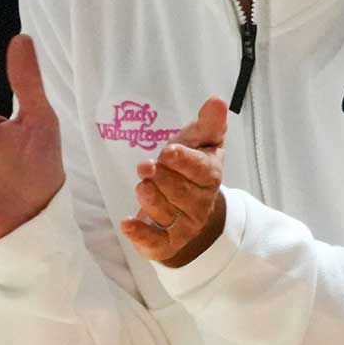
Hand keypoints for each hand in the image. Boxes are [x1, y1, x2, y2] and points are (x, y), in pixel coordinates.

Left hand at [120, 97, 227, 267]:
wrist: (189, 211)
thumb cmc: (190, 169)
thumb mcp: (199, 143)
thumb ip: (207, 124)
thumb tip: (217, 100)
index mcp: (210, 176)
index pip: (200, 169)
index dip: (183, 161)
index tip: (167, 152)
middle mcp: (200, 203)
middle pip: (179, 191)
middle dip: (161, 178)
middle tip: (146, 166)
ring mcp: (185, 225)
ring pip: (165, 213)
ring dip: (150, 199)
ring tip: (142, 186)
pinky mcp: (167, 243)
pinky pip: (155, 242)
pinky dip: (140, 235)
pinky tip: (127, 223)